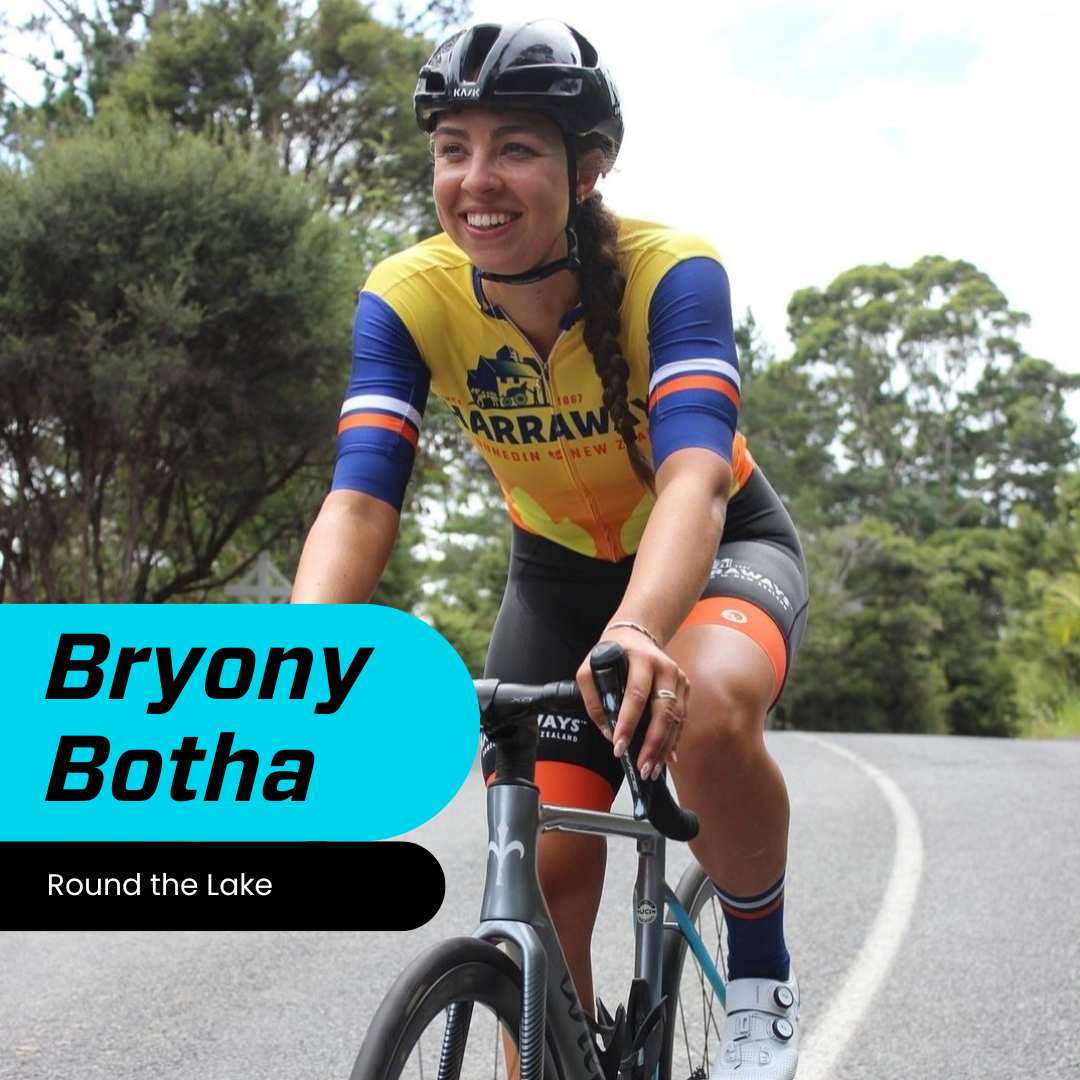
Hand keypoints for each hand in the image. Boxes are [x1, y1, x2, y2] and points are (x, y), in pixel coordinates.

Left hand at [577, 626, 689, 780]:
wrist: (636, 635)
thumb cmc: (611, 654)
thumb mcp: (590, 668)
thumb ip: (594, 700)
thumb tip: (608, 733)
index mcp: (640, 659)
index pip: (636, 695)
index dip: (628, 723)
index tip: (618, 746)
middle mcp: (665, 668)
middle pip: (663, 711)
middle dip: (652, 743)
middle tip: (642, 767)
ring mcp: (679, 677)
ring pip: (675, 718)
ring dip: (664, 747)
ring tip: (651, 769)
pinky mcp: (685, 687)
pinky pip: (681, 718)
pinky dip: (673, 739)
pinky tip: (666, 757)